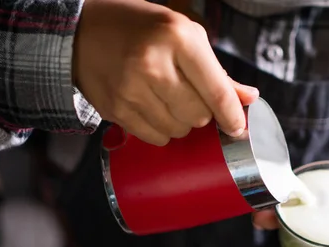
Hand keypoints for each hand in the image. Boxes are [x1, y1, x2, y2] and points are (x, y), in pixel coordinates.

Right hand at [73, 0, 258, 145]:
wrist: (81, 32)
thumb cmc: (137, 28)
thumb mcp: (182, 34)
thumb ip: (215, 70)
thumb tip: (247, 97)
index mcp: (177, 37)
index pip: (216, 91)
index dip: (231, 115)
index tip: (236, 127)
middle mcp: (153, 64)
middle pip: (198, 116)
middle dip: (202, 113)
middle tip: (190, 97)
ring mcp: (131, 90)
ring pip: (177, 130)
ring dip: (180, 122)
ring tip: (167, 99)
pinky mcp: (116, 109)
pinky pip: (154, 137)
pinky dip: (160, 129)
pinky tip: (152, 109)